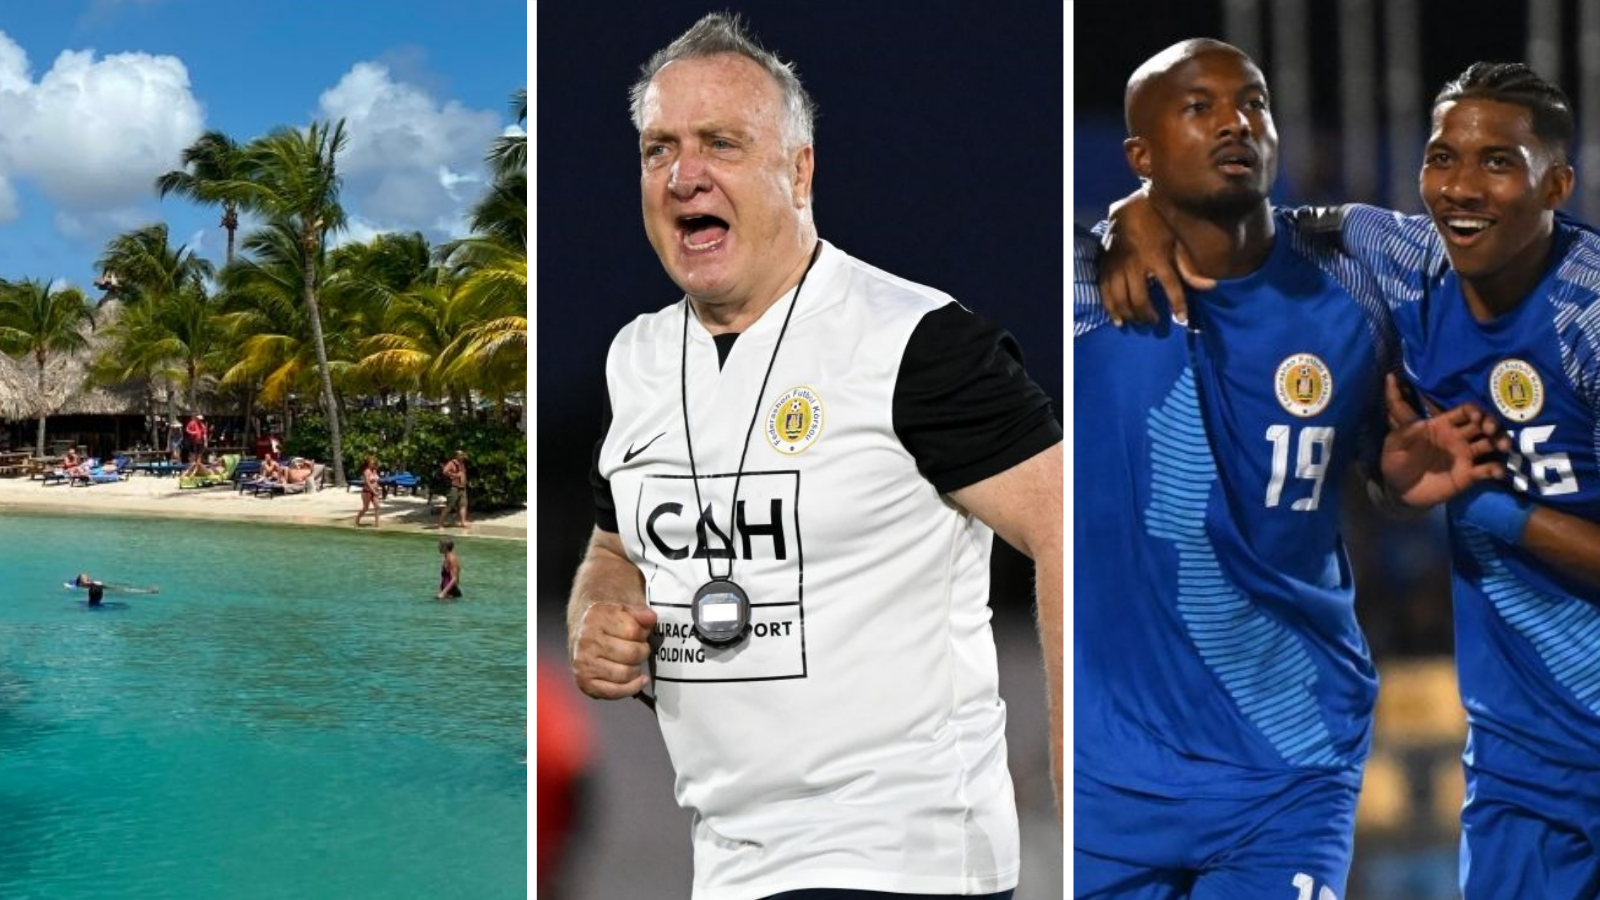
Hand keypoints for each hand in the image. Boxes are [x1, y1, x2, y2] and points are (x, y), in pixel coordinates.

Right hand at [570, 602, 657, 699]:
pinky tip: (640, 679)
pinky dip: (631, 688)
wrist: (583, 631)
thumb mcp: (625, 609)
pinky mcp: (584, 682)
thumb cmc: (609, 621)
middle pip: (631, 654)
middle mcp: (586, 640)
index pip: (633, 630)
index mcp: (596, 616)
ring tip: (633, 661)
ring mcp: (583, 663)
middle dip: (642, 652)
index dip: (644, 633)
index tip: (641, 633)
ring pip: (625, 674)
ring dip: (636, 669)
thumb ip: (640, 612)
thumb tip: (650, 618)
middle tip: (639, 648)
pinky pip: (615, 691)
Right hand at [1099, 189, 1213, 326]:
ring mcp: (1118, 267)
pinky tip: (1119, 320)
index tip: (1182, 319)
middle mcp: (1136, 264)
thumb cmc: (1159, 226)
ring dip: (1131, 315)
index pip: (1170, 286)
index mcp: (1157, 256)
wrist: (1129, 210)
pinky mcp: (1106, 267)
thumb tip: (1210, 286)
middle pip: (1140, 299)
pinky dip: (1111, 310)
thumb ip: (1189, 267)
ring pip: (1121, 300)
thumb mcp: (1177, 242)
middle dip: (1148, 316)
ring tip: (1138, 322)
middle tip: (1155, 321)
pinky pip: (1105, 293)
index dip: (1178, 305)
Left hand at [1381, 374, 1509, 507]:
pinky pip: (1489, 469)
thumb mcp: (1394, 445)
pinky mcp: (1469, 475)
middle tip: (1490, 429)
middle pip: (1483, 424)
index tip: (1476, 415)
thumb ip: (1405, 432)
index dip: (1474, 410)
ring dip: (1501, 441)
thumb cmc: (1396, 461)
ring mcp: (1466, 455)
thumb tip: (1420, 423)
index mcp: (1442, 424)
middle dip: (1491, 422)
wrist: (1400, 491)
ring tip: (1501, 446)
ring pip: (1491, 443)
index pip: (1465, 411)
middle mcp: (1458, 437)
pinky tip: (1496, 471)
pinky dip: (1497, 469)